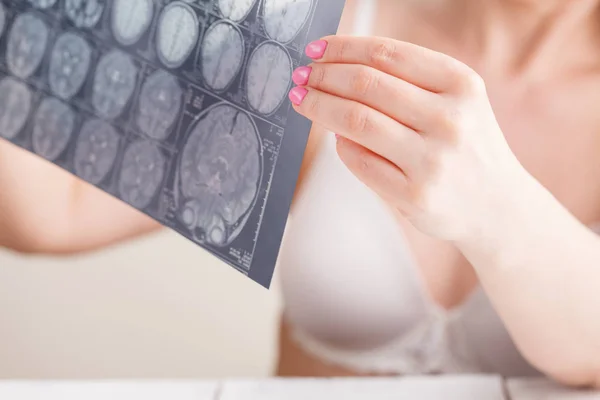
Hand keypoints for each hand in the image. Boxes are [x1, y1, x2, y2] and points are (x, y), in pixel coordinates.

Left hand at [289, 36, 527, 241]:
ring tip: (303, 100)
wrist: (497, 206)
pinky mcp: (415, 195)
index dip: (343, 47)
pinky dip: (340, 145)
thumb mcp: (456, 101)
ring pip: (356, 120)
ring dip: (320, 106)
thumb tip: (338, 70)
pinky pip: (359, 161)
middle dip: (324, 76)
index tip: (317, 49)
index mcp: (460, 84)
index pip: (387, 54)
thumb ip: (408, 82)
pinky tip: (335, 137)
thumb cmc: (467, 146)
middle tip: (302, 76)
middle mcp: (449, 118)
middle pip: (366, 84)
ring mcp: (432, 160)